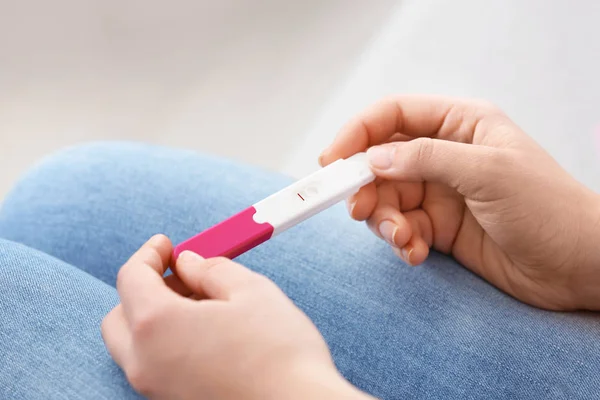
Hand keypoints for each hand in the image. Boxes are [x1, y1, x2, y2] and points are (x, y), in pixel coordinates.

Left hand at [101, 235, 370, 399]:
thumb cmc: (279, 351)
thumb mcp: (250, 290)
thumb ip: (210, 269)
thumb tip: (189, 264)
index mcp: (157, 326)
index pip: (131, 278)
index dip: (149, 253)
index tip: (166, 244)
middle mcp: (145, 362)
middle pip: (121, 315)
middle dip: (145, 287)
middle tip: (182, 274)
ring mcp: (157, 389)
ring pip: (136, 344)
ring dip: (156, 315)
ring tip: (202, 302)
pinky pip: (156, 365)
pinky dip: (168, 341)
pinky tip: (207, 333)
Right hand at [320, 95, 599, 310]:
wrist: (579, 268)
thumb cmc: (548, 208)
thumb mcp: (486, 171)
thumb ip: (425, 158)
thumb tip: (373, 159)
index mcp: (460, 124)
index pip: (393, 115)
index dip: (357, 133)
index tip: (332, 160)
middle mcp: (444, 155)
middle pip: (381, 161)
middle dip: (366, 186)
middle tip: (359, 209)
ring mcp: (440, 192)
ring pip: (386, 198)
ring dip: (384, 220)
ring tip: (402, 239)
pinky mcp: (438, 227)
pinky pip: (401, 229)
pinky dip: (400, 242)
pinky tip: (415, 253)